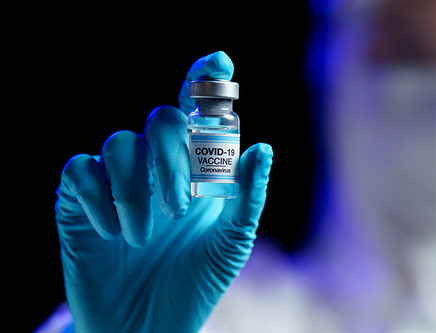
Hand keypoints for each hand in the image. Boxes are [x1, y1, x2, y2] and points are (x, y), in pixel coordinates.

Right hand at [55, 51, 272, 332]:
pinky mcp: (79, 201)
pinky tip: (115, 234)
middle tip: (181, 206)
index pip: (197, 110)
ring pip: (118, 144)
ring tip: (146, 234)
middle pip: (159, 117)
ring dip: (135, 189)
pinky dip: (98, 200)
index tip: (220, 61)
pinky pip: (79, 173)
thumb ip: (247, 195)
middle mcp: (156, 166)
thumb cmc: (196, 278)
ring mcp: (116, 181)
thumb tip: (262, 147)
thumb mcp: (232, 241)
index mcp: (194, 168)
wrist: (150, 324)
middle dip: (172, 154)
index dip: (205, 79)